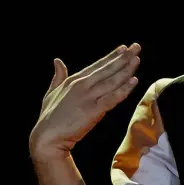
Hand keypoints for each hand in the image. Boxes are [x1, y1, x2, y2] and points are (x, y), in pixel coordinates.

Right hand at [29, 43, 141, 163]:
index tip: (124, 48)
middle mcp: (82, 85)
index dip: (111, 56)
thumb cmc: (48, 117)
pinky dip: (124, 89)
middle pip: (107, 70)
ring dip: (126, 70)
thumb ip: (58, 76)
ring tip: (137, 59)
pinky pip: (112, 98)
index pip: (97, 65)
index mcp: (73, 80)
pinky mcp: (93, 110)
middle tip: (136, 47)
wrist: (46, 137)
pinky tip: (134, 81)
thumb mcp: (51, 92)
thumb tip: (57, 60)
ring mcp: (88, 97)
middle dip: (123, 58)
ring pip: (112, 81)